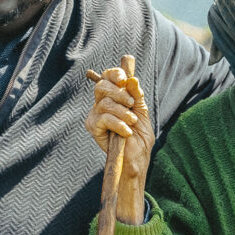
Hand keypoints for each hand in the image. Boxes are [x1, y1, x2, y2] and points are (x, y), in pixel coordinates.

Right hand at [85, 67, 153, 223]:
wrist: (137, 160)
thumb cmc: (140, 138)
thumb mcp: (142, 112)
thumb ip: (136, 95)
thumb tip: (132, 78)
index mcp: (112, 98)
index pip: (107, 78)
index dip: (114, 74)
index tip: (124, 78)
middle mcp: (100, 105)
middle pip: (102, 86)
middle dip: (119, 93)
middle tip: (132, 104)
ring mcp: (95, 116)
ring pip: (104, 103)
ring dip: (122, 112)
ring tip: (131, 122)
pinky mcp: (92, 128)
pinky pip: (103, 118)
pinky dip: (118, 123)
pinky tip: (126, 132)